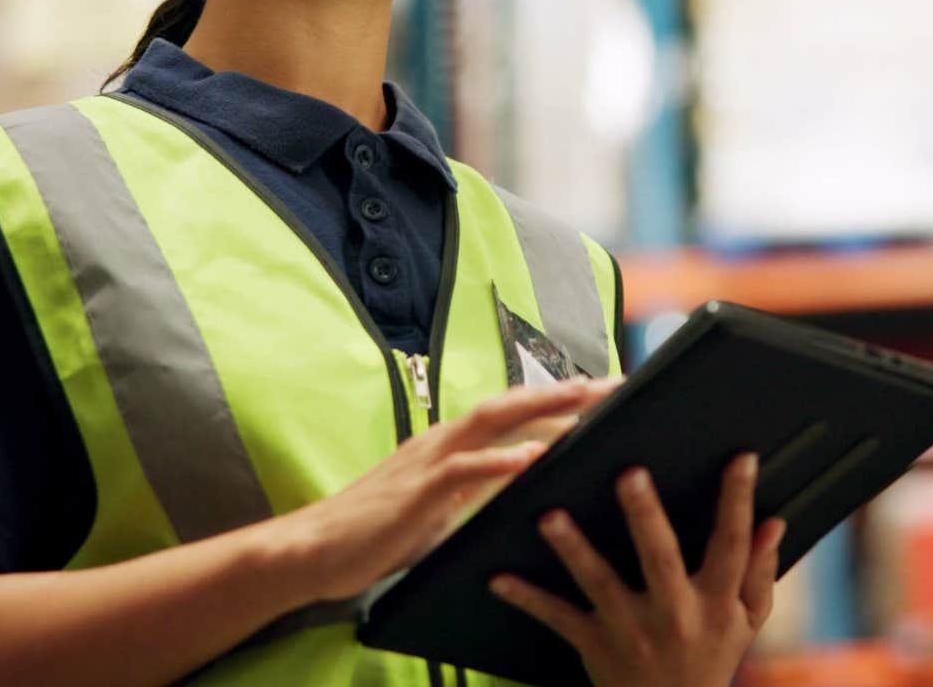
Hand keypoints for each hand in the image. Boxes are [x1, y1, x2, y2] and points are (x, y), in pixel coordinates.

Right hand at [280, 376, 621, 602]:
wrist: (315, 548)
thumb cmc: (376, 531)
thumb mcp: (437, 506)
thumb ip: (473, 491)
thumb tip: (515, 486)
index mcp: (449, 443)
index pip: (512, 411)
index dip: (558, 398)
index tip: (603, 391)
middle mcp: (442, 440)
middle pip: (512, 403)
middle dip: (566, 392)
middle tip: (617, 384)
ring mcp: (429, 460)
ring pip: (493, 422)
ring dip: (541, 409)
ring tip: (585, 401)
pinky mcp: (417, 490)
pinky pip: (463, 470)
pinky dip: (500, 460)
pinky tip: (532, 457)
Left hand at [489, 453, 785, 686]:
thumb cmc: (710, 659)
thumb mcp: (746, 623)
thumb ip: (760, 572)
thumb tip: (774, 523)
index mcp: (716, 603)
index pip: (732, 545)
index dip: (738, 502)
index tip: (740, 459)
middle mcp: (674, 614)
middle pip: (661, 558)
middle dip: (644, 516)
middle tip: (629, 474)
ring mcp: (631, 631)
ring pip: (600, 583)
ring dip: (574, 549)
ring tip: (550, 516)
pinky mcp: (594, 644)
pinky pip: (558, 618)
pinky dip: (527, 598)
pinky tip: (498, 576)